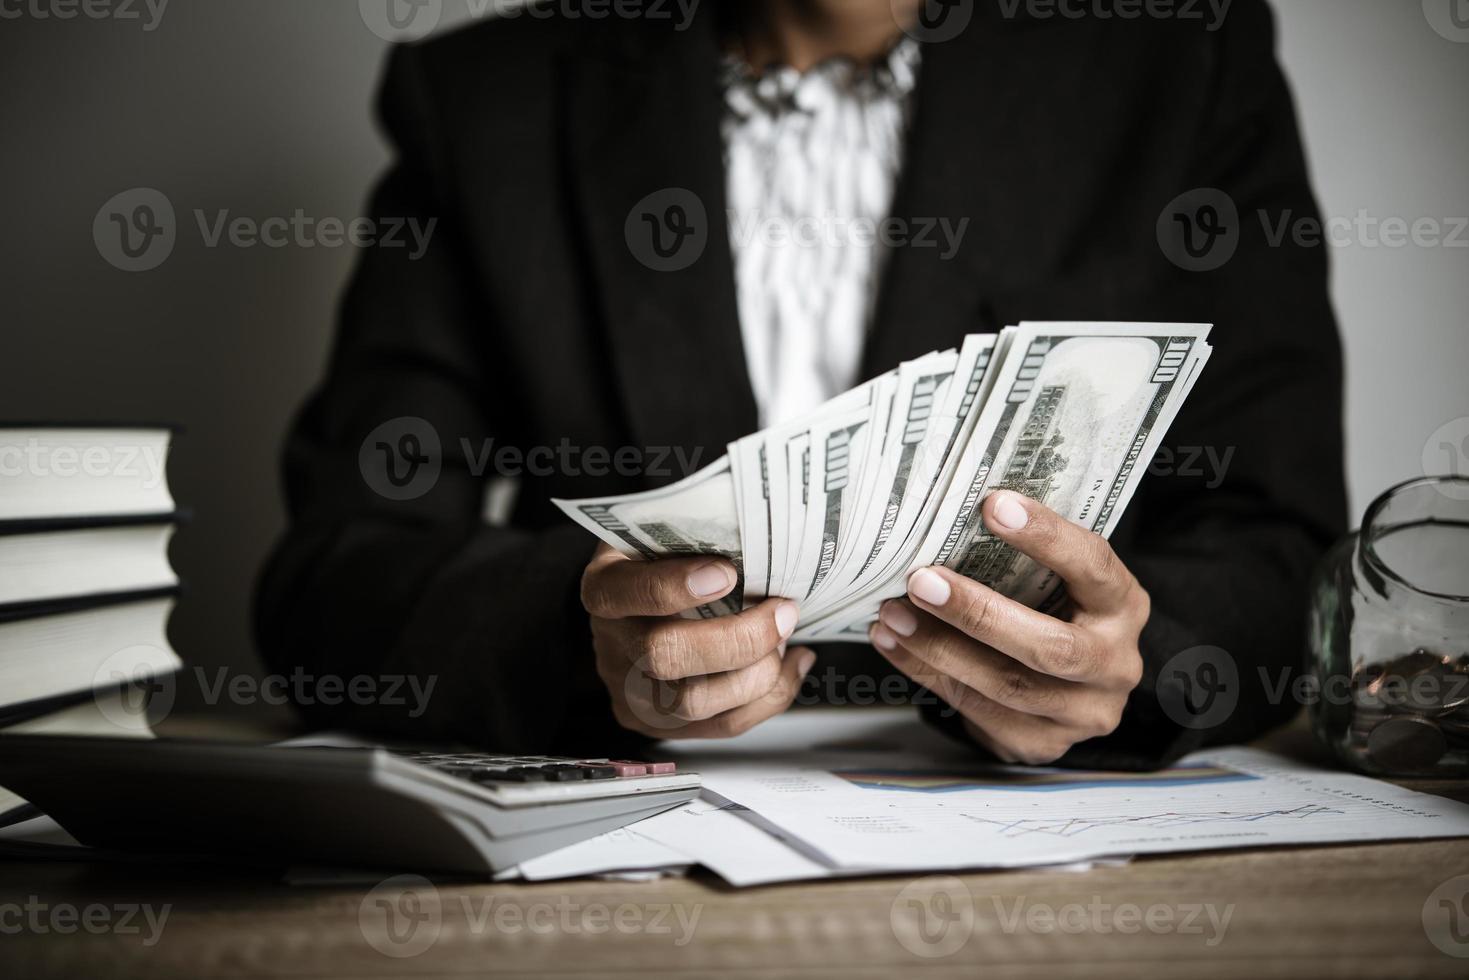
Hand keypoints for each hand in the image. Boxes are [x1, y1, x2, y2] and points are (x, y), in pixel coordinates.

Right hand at [581, 543, 814, 738]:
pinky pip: (722, 724)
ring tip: (784, 639)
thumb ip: (694, 540)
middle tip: (782, 611)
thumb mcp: (664, 538)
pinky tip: (792, 664)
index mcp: (604, 590)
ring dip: (758, 673)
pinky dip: (770, 696)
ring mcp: (630, 692)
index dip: (677, 587)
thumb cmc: (663, 567)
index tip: (727, 572)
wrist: (640, 609)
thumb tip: (757, 545)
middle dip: (738, 638)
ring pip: (695, 702)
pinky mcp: (658, 724)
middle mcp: (611, 645)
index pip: (629, 592)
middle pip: (664, 656)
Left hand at [869, 490, 1147, 764]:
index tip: (993, 506)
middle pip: (1049, 646)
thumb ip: (1024, 559)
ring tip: (893, 614)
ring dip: (939, 647)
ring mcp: (1083, 712)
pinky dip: (928, 673)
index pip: (1093, 565)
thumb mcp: (1060, 582)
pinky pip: (977, 711)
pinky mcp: (1043, 744)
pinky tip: (896, 644)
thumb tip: (948, 518)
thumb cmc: (1055, 614)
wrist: (1072, 691)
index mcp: (1123, 606)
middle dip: (977, 612)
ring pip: (1006, 685)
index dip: (1046, 537)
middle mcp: (1114, 664)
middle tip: (920, 581)